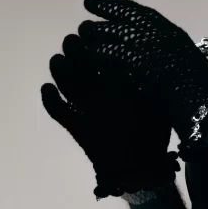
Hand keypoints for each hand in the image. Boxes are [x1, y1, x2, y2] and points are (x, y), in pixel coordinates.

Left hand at [41, 33, 177, 198]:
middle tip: (74, 40)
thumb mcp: (160, 108)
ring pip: (64, 81)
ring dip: (59, 66)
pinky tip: (47, 87)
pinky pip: (55, 108)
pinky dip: (48, 96)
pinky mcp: (74, 125)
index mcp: (123, 87)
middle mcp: (100, 93)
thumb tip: (146, 65)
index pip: (106, 55)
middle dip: (75, 47)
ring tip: (59, 59)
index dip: (98, 41)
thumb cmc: (152, 138)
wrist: (136, 173)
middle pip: (81, 62)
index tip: (95, 34)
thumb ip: (151, 86)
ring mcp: (84, 109)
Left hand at [77, 0, 207, 147]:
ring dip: (98, 30)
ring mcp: (152, 48)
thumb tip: (159, 56)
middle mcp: (163, 35)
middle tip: (89, 3)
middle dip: (106, 8)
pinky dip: (99, 51)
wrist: (206, 110)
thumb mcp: (189, 68)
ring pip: (116, 31)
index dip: (126, 8)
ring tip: (82, 30)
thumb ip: (172, 57)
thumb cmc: (202, 96)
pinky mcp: (140, 64)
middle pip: (128, 15)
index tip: (112, 2)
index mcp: (176, 35)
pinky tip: (88, 52)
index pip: (146, 14)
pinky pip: (112, 53)